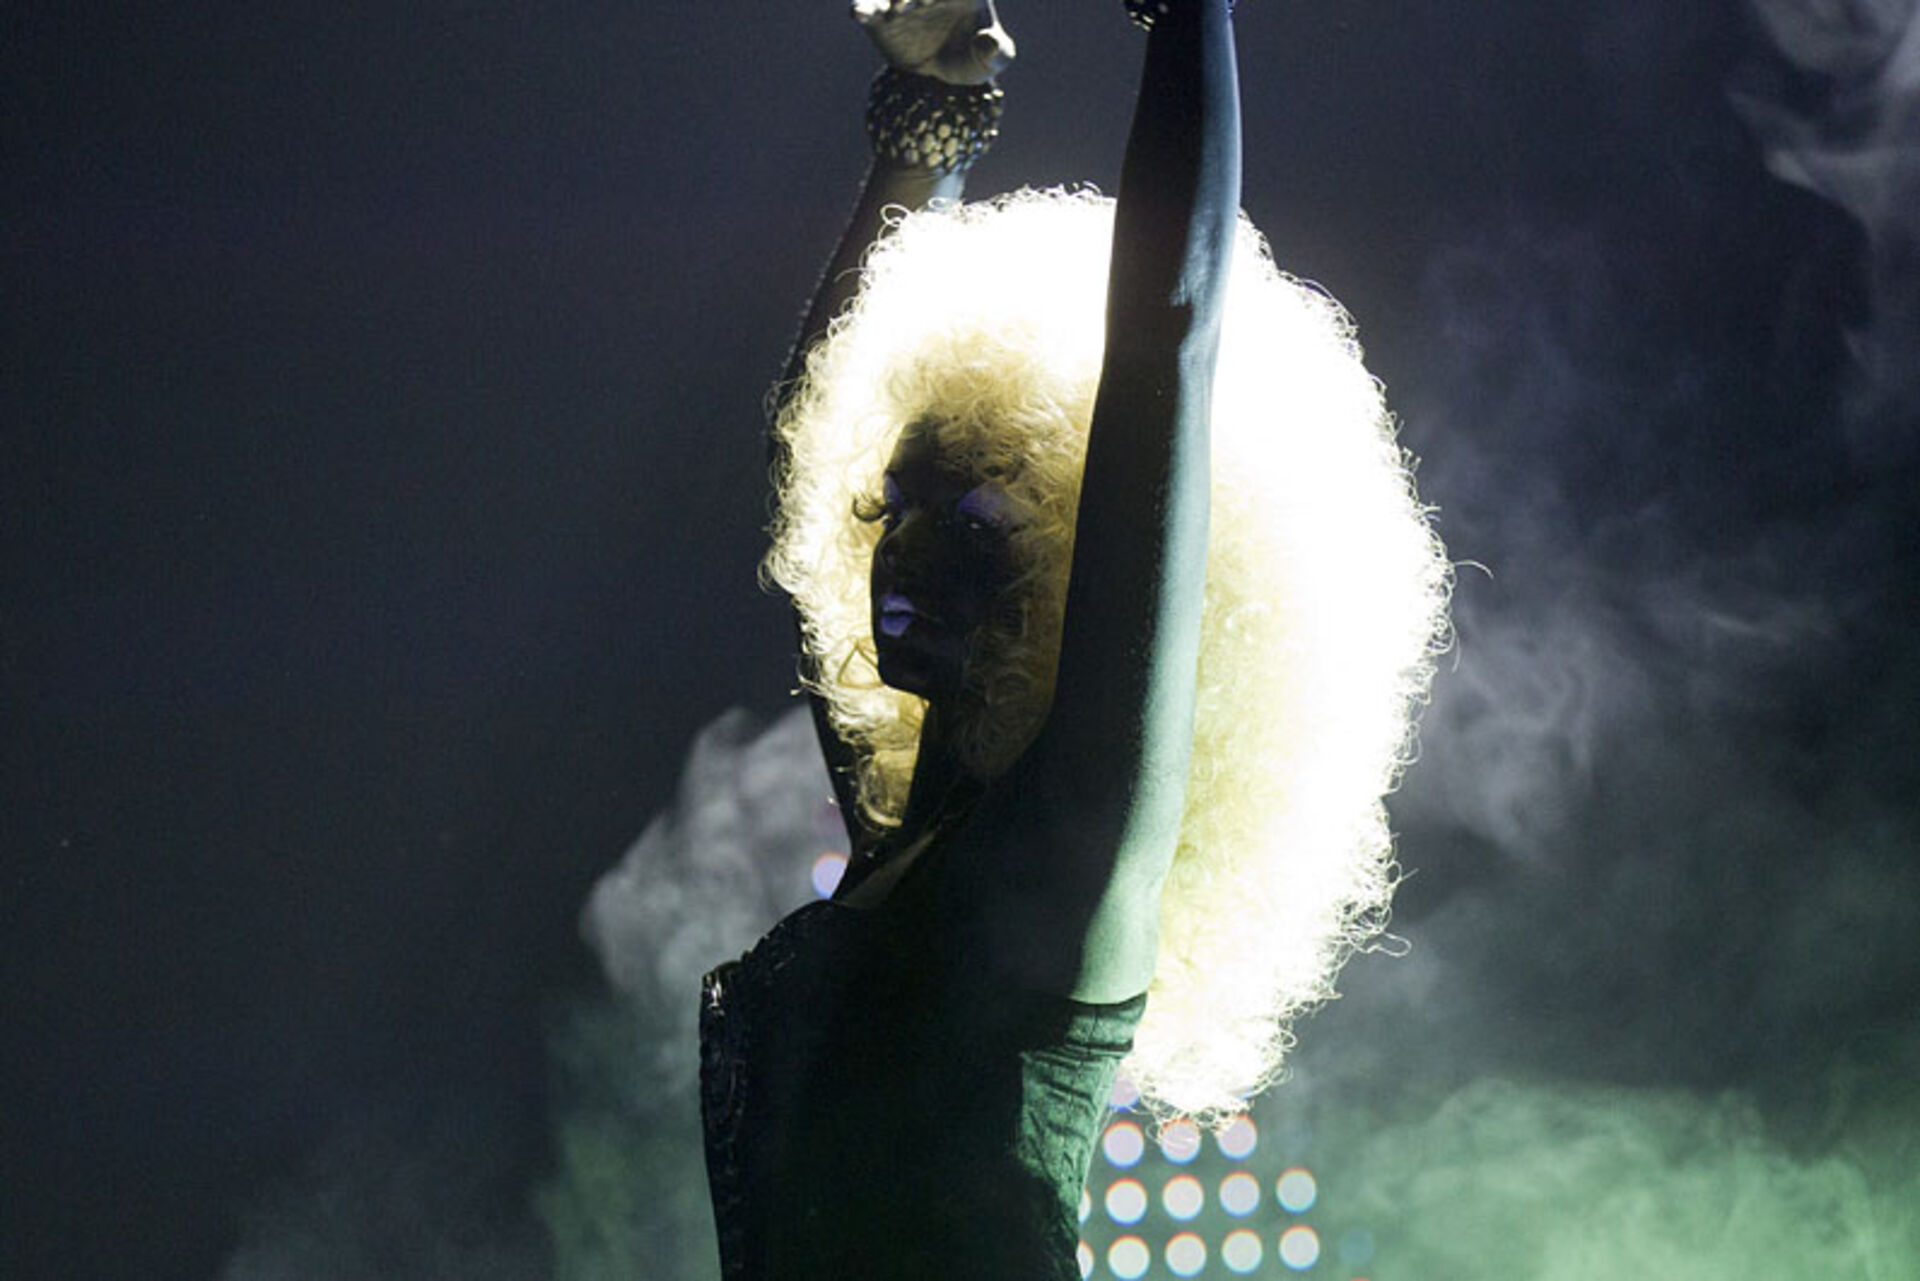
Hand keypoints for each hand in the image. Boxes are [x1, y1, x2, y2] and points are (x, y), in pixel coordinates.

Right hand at [852, 0, 1015, 85]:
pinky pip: (867, 7)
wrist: (943, 76)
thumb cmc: (974, 58)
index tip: (935, 3)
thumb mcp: (993, 59)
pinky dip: (861, 7)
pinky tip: (858, 13)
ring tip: (893, 13)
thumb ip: (998, 51)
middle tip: (917, 8)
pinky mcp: (880, 18)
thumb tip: (988, 42)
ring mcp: (902, 2)